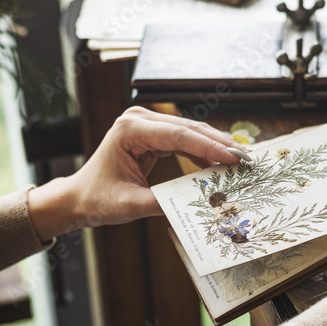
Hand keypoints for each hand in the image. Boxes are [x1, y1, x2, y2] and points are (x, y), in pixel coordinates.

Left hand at [27, 107, 245, 240]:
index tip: (234, 158)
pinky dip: (202, 150)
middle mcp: (138, 119)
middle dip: (218, 144)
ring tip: (240, 160)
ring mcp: (145, 124)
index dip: (209, 147)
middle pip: (188, 129)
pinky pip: (183, 140)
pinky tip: (221, 161)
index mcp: (129, 129)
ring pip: (189, 132)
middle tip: (247, 158)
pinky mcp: (151, 134)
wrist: (79, 197)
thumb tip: (199, 203)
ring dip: (214, 146)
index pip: (178, 136)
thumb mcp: (130, 205)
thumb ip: (163, 203)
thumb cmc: (97, 199)